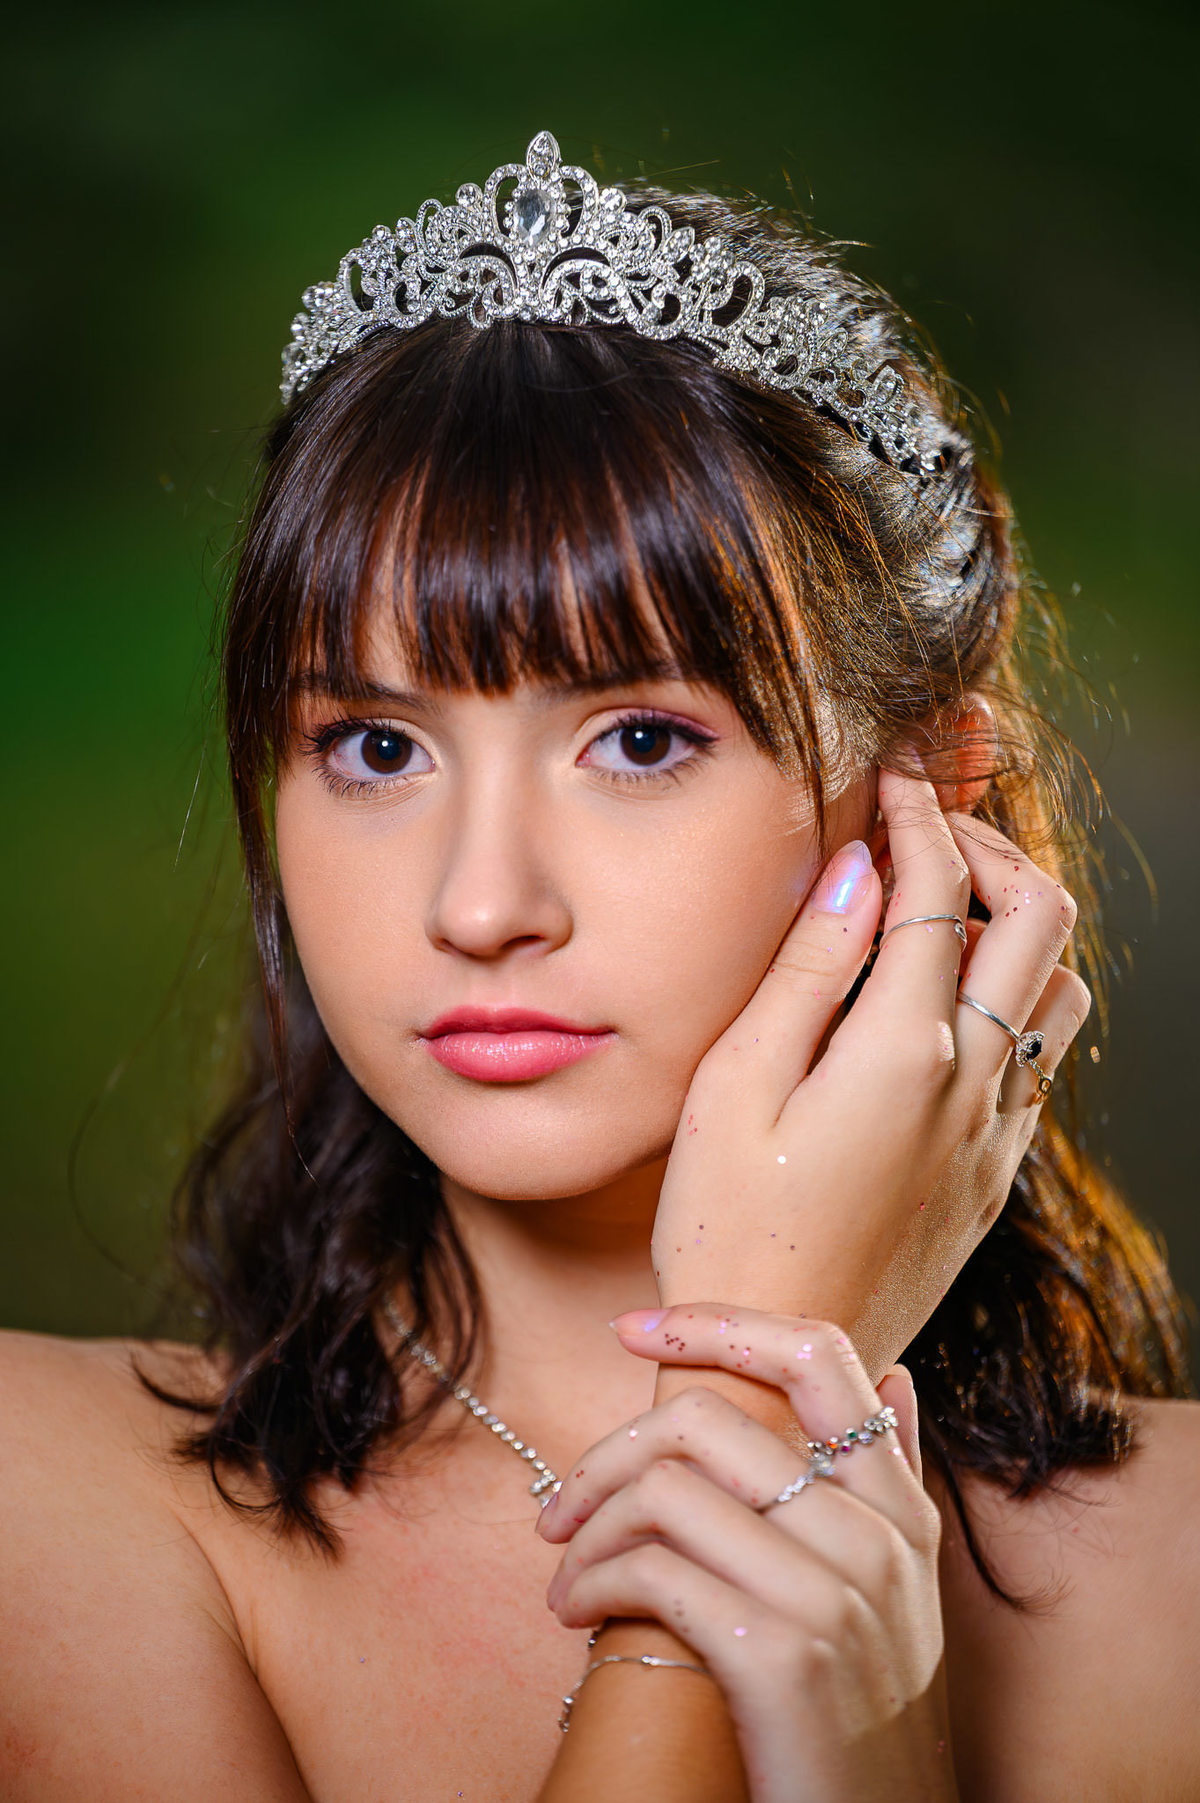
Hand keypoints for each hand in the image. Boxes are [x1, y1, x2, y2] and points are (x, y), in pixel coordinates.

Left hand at [539, 1303, 957, 1802]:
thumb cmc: (867, 1714)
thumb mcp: (904, 1593)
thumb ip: (894, 1480)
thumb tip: (895, 1373)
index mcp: (898, 1509)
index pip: (818, 1356)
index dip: (716, 1324)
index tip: (631, 1329)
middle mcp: (874, 1537)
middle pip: (703, 1421)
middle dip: (605, 1455)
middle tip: (560, 1508)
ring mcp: (830, 1595)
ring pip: (662, 1491)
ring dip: (584, 1529)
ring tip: (565, 1575)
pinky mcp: (778, 1657)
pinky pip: (651, 1573)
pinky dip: (590, 1584)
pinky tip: (577, 1614)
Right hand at [651, 767, 1090, 1376]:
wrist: (777, 1363)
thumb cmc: (728, 1226)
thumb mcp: (734, 1084)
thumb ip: (807, 967)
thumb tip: (860, 868)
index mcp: (905, 1049)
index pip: (939, 885)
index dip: (916, 812)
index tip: (890, 776)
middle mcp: (975, 1083)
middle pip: (1039, 916)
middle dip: (990, 846)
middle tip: (925, 828)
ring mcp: (996, 1132)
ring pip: (1061, 986)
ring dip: (1017, 924)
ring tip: (943, 910)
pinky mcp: (994, 1174)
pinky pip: (1044, 1057)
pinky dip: (1015, 997)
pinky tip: (948, 1006)